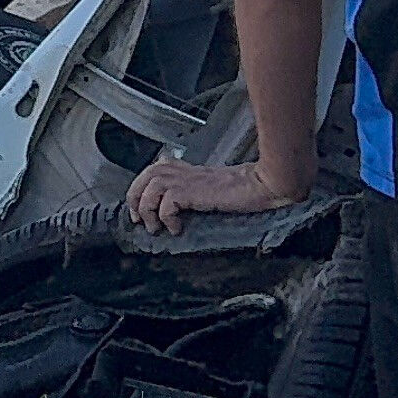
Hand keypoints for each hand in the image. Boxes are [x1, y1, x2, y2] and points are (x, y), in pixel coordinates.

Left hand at [123, 156, 301, 234]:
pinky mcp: (192, 191)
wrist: (261, 186)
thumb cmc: (242, 190)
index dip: (139, 190)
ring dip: (148, 211)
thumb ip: (191, 192)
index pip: (150, 171)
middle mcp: (182, 171)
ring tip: (156, 228)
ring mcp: (186, 180)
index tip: (139, 212)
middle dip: (135, 200)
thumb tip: (173, 210)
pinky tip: (177, 228)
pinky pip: (167, 204)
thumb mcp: (209, 189)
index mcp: (185, 169)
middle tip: (139, 221)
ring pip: (150, 190)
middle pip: (144, 177)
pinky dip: (166, 218)